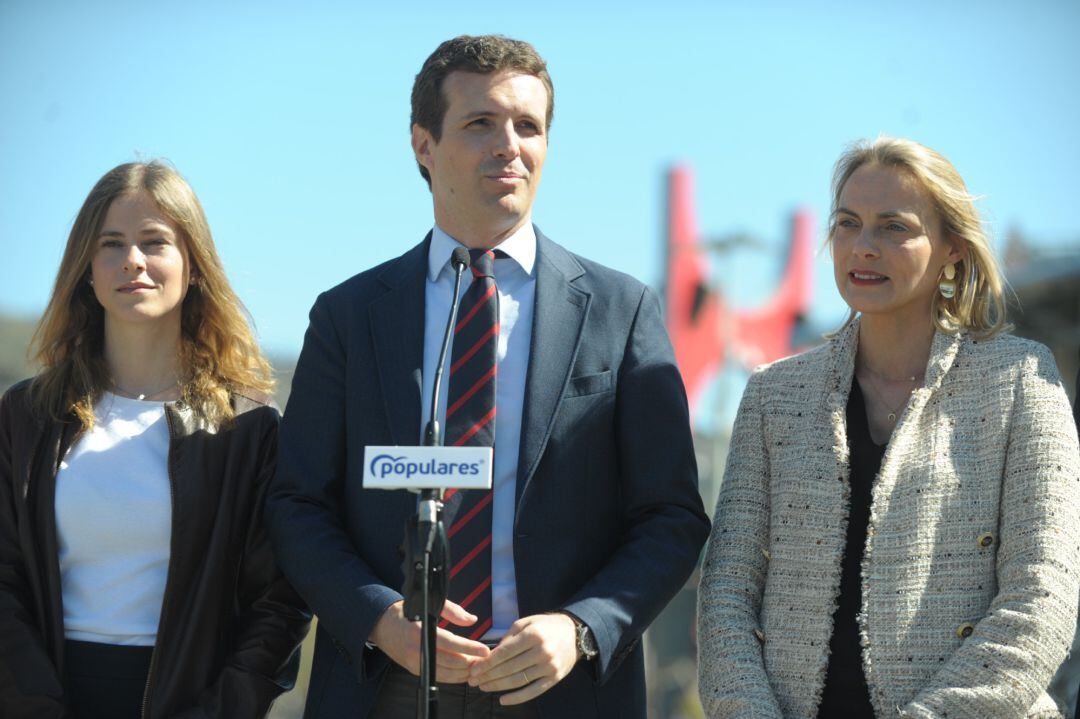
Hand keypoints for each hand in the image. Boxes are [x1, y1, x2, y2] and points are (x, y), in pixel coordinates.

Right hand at [369, 600, 490, 682]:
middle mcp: (417, 650)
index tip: (485, 650)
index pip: (450, 643)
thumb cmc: (406, 613)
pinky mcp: (416, 670)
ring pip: (447, 673)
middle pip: (451, 662)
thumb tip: (472, 620)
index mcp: (420, 631)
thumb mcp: (428, 605)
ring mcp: (416, 663)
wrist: (383, 626)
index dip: (469, 648)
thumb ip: (452, 610)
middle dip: (471, 662)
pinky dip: (454, 676)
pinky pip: (439, 677)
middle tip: (486, 658)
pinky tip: (464, 670)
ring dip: (465, 671)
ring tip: (478, 664)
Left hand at [467, 613, 578, 704]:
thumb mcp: (527, 622)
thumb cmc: (545, 626)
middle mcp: (542, 651)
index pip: (505, 652)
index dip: (487, 663)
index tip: (474, 669)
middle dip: (489, 675)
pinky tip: (503, 700)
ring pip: (518, 680)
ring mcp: (549, 667)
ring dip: (498, 686)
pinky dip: (517, 698)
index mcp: (533, 635)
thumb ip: (509, 636)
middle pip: (509, 668)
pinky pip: (533, 691)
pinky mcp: (554, 678)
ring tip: (484, 687)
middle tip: (474, 681)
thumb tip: (491, 654)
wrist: (574, 634)